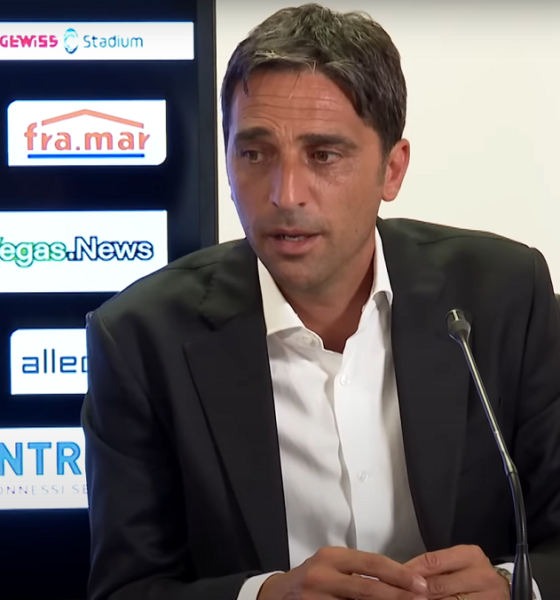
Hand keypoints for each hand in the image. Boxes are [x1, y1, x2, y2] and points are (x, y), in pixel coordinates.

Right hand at [258, 546, 428, 599]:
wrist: (275, 596)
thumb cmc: (310, 581)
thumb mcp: (332, 567)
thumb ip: (358, 572)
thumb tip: (398, 581)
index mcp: (332, 557)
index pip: (371, 562)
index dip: (398, 574)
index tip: (420, 583)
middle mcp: (323, 575)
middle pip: (367, 588)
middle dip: (398, 596)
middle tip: (422, 599)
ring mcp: (316, 597)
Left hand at [405, 545, 509, 598]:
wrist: (504, 594)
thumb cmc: (475, 577)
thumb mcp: (458, 564)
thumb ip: (435, 567)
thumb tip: (404, 573)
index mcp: (471, 556)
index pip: (432, 561)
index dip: (410, 571)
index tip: (395, 578)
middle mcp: (482, 576)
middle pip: (438, 586)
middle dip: (415, 591)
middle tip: (399, 593)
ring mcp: (488, 597)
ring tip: (411, 599)